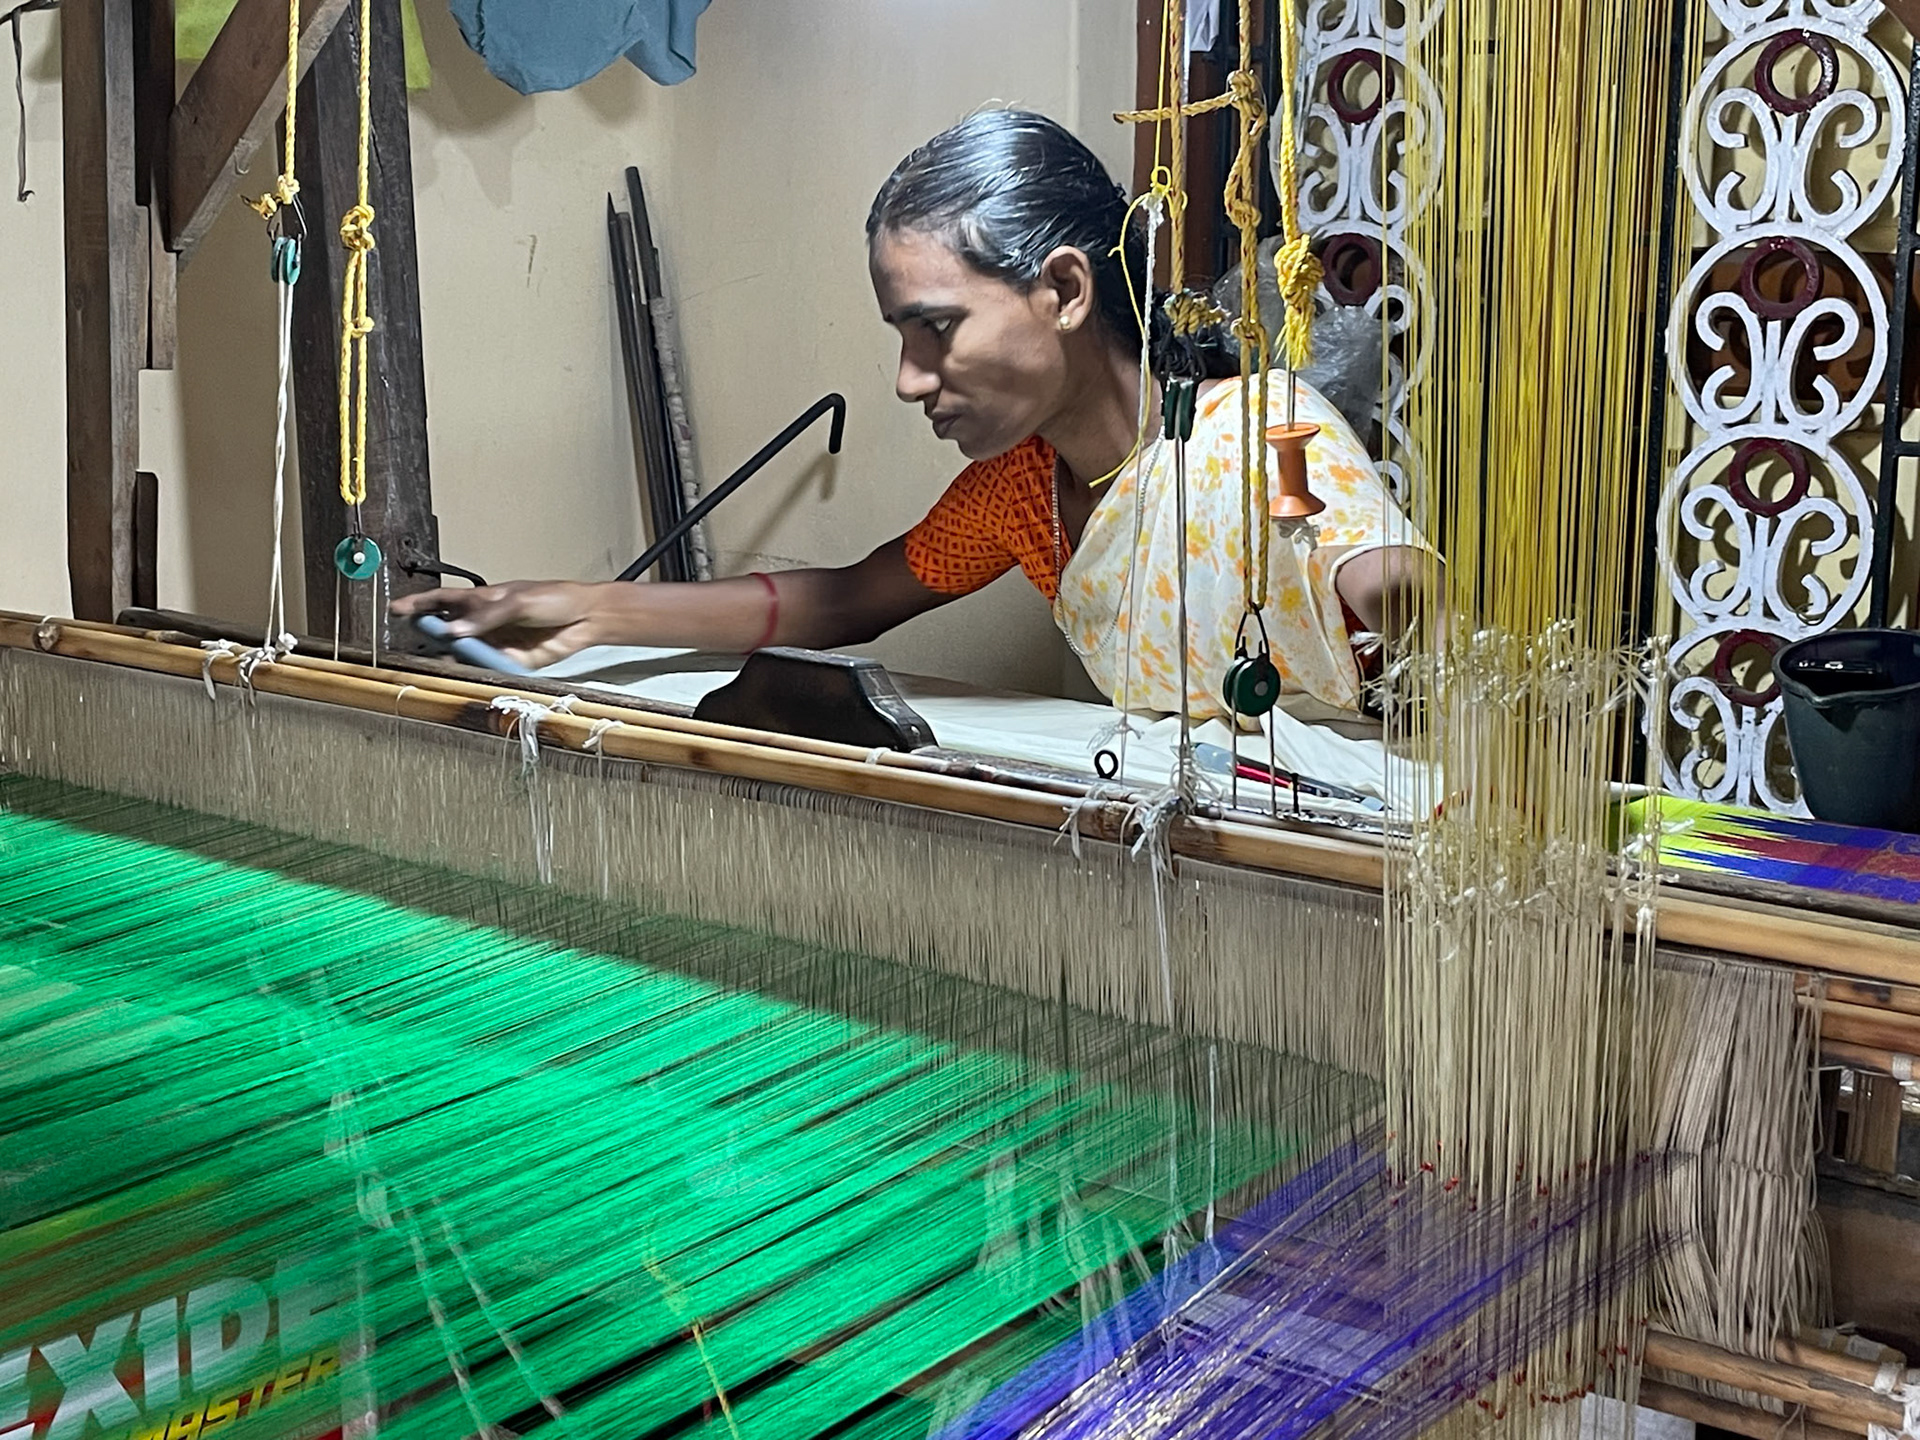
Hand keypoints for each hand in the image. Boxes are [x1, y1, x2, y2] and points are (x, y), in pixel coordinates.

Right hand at [390, 581, 605, 667]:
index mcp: (484, 600)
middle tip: (413, 642)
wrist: (584, 619)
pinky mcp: (509, 663)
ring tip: (436, 661)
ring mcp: (495, 643)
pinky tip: (465, 672)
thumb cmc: (554, 599)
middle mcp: (485, 623)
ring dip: (450, 658)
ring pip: (464, 653)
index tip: (397, 610)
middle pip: (449, 630)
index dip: (420, 604)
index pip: (444, 600)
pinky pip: (485, 669)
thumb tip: (455, 631)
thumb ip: (487, 617)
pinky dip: (474, 672)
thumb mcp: (518, 601)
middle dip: (430, 636)